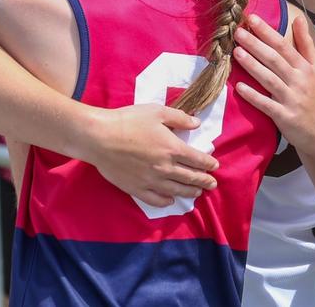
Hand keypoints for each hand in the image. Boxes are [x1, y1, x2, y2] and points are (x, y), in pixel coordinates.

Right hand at [81, 103, 218, 206]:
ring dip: (189, 192)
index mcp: (172, 148)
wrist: (99, 137)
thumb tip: (197, 124)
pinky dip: (166, 201)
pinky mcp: (136, 188)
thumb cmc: (128, 120)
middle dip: (204, 181)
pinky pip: (155, 199)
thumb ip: (179, 118)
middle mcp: (165, 168)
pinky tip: (171, 200)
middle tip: (212, 184)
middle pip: (190, 177)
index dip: (208, 164)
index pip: (197, 159)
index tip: (214, 166)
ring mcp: (151, 180)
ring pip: (176, 191)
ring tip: (197, 193)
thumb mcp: (157, 112)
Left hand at [233, 13, 314, 154]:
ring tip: (236, 52)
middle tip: (238, 32)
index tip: (252, 19)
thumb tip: (300, 18)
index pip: (283, 46)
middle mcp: (299, 81)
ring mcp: (291, 99)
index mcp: (305, 68)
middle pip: (274, 59)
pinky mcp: (285, 117)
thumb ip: (305, 44)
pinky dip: (253, 95)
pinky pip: (266, 104)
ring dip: (252, 65)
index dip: (267, 32)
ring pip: (269, 79)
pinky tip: (239, 87)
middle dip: (255, 44)